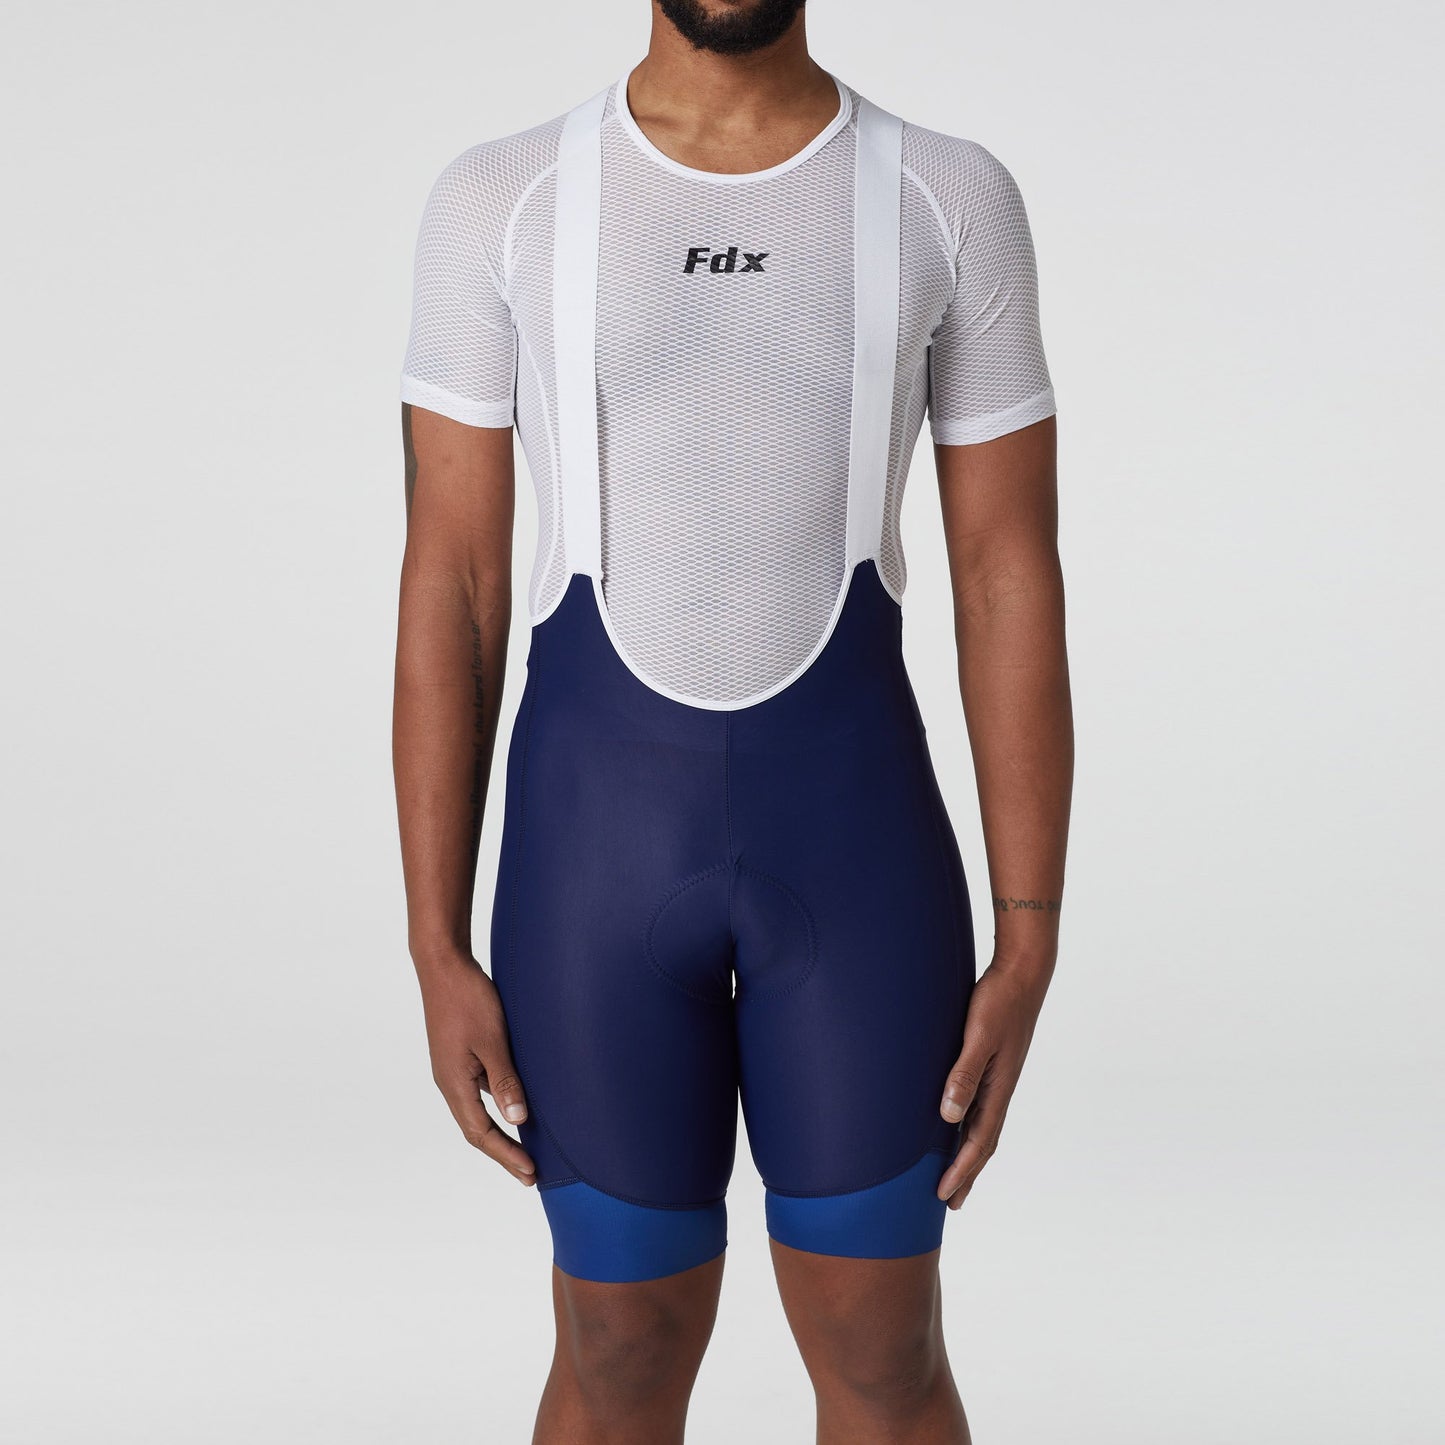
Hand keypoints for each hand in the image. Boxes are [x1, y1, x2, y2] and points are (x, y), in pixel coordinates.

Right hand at [417, 954, 535, 1184]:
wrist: (443, 965)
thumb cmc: (468, 998)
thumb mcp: (492, 1039)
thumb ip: (505, 1079)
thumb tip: (518, 1120)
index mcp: (454, 1084)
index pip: (481, 1133)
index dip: (507, 1155)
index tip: (530, 1173)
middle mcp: (450, 1082)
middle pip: (477, 1129)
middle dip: (504, 1152)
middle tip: (529, 1173)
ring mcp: (453, 1069)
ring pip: (478, 1111)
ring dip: (501, 1131)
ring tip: (526, 1146)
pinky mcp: (459, 1055)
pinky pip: (479, 1090)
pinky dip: (499, 1105)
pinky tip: (517, 1104)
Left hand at [935, 957, 1050, 1208]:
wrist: (1022, 973)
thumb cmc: (999, 1002)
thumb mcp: (979, 1037)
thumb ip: (964, 1075)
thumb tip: (950, 1117)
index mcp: (999, 1089)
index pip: (979, 1142)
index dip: (962, 1171)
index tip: (944, 1196)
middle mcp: (1000, 1088)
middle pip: (983, 1142)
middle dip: (967, 1173)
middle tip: (949, 1201)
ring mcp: (999, 1077)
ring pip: (982, 1125)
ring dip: (968, 1152)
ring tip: (954, 1172)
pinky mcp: (994, 1062)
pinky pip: (980, 1104)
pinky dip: (968, 1124)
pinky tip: (957, 1122)